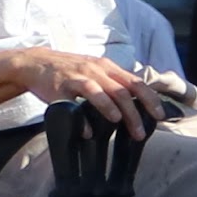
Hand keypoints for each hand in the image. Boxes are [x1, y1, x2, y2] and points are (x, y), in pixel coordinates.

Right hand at [24, 46, 157, 133]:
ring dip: (109, 108)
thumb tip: (139, 104)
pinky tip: (86, 131)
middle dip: (133, 113)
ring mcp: (77, 78)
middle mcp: (95, 71)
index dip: (150, 99)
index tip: (160, 116)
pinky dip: (80, 119)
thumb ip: (115, 83)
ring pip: (98, 92)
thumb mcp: (96, 70)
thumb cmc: (71, 70)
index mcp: (108, 67)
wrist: (36, 63)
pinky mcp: (59, 88)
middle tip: (140, 133)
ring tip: (117, 122)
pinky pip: (71, 104)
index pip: (136, 82)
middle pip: (120, 91)